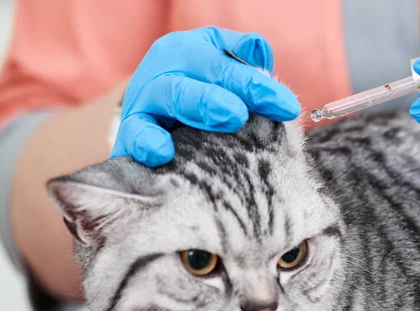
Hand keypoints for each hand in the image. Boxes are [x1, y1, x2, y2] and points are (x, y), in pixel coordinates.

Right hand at [111, 27, 299, 166]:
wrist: (146, 128)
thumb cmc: (194, 100)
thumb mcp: (218, 75)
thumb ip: (242, 63)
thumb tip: (263, 56)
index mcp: (194, 50)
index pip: (231, 61)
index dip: (260, 83)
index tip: (289, 107)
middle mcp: (170, 66)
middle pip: (206, 70)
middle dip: (239, 87)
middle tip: (263, 107)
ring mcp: (147, 97)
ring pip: (173, 93)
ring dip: (202, 103)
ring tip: (232, 117)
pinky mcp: (130, 132)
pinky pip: (136, 133)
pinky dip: (147, 141)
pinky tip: (163, 152)